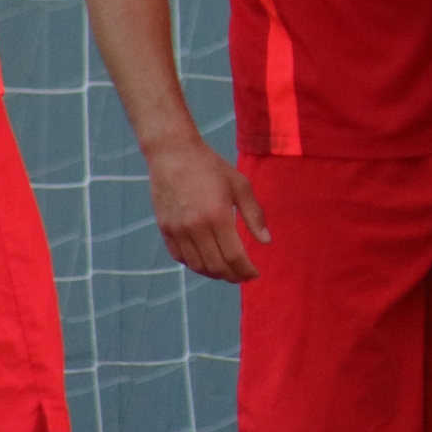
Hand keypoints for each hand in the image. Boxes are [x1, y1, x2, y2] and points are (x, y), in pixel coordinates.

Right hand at [147, 138, 267, 282]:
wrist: (173, 155)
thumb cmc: (211, 167)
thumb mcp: (240, 185)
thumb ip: (254, 215)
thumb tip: (266, 242)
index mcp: (218, 216)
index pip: (234, 256)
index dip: (246, 270)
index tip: (255, 275)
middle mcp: (196, 227)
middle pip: (216, 266)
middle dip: (233, 276)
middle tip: (244, 276)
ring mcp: (177, 230)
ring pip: (197, 265)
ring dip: (215, 274)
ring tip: (228, 272)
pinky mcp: (165, 229)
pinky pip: (180, 257)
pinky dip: (195, 265)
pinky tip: (207, 262)